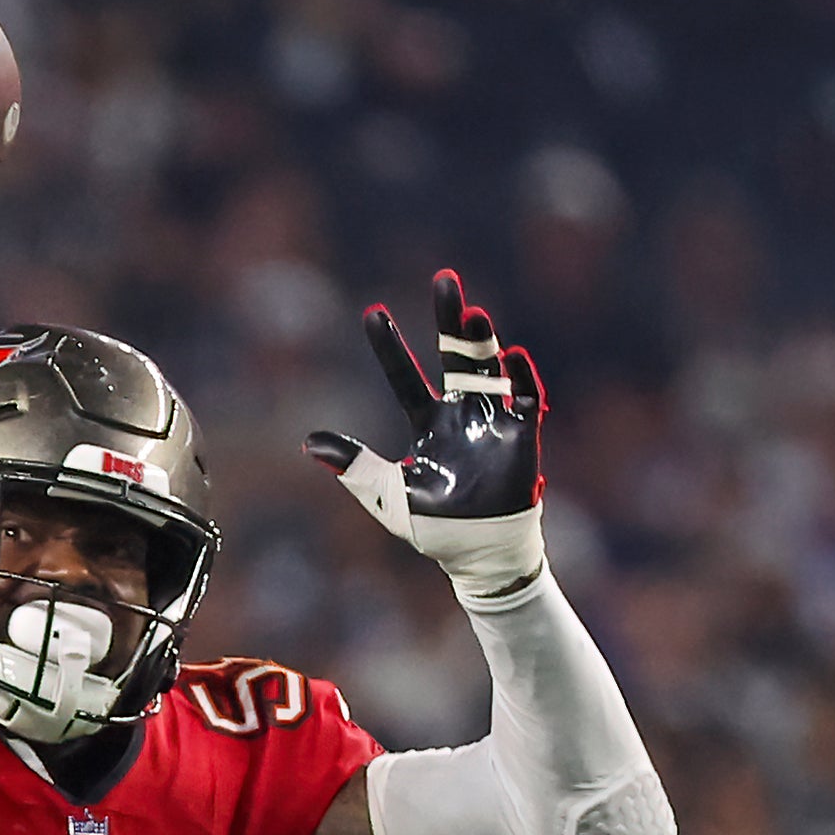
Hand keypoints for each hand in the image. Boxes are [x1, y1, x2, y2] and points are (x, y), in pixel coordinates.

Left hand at [305, 269, 548, 602]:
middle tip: (445, 279)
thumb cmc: (434, 527)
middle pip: (455, 356)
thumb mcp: (386, 495)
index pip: (405, 378)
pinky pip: (526, 401)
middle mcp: (462, 414)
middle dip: (450, 320)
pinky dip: (523, 380)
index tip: (373, 312)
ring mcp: (494, 422)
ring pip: (489, 371)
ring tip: (474, 314)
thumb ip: (354, 467)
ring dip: (483, 343)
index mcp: (429, 424)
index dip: (390, 347)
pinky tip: (515, 357)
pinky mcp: (522, 438)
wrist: (477, 555)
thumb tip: (308, 442)